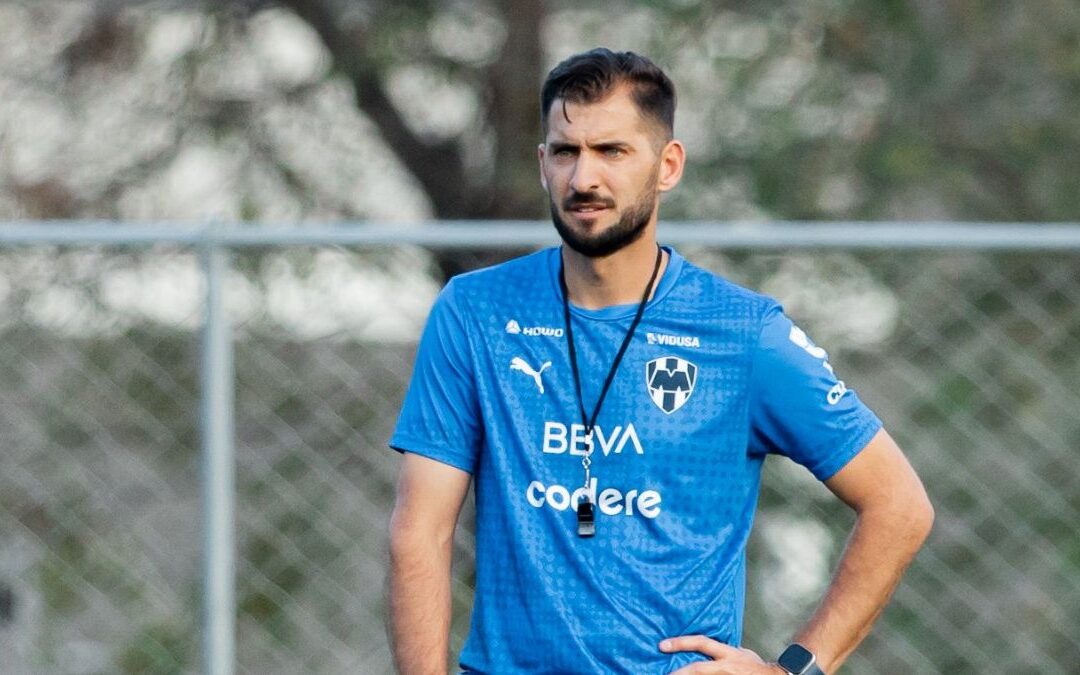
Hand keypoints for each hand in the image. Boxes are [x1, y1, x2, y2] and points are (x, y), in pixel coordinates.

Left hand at [660, 635, 786, 674]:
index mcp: (726, 653)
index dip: (681, 643)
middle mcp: (725, 666)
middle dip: (679, 673)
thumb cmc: (754, 665)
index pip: (701, 643)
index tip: (663, 645)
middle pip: (698, 669)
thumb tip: (705, 646)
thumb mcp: (739, 651)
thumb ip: (722, 649)